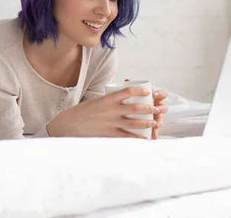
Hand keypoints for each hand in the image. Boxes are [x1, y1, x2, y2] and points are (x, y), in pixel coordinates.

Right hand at [46, 86, 165, 137]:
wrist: (70, 125)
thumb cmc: (83, 112)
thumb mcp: (96, 102)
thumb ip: (109, 102)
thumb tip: (122, 100)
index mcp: (108, 99)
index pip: (127, 91)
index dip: (140, 91)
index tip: (148, 92)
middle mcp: (111, 110)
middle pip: (136, 108)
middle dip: (150, 108)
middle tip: (159, 108)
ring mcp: (111, 123)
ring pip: (135, 123)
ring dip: (147, 123)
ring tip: (155, 122)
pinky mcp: (110, 134)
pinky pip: (127, 137)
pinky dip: (137, 138)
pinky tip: (145, 138)